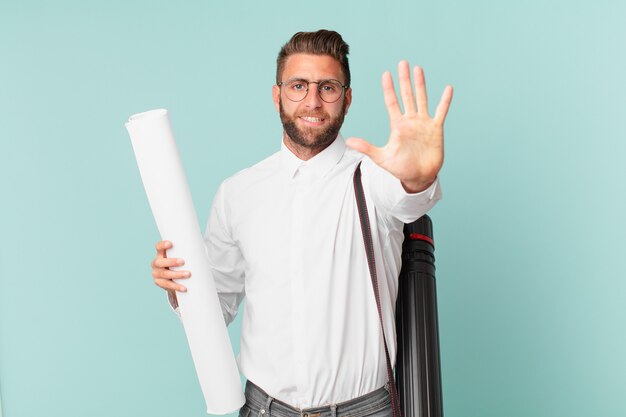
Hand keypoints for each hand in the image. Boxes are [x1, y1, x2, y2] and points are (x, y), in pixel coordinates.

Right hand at [151, 240, 189, 292]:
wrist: (172, 277)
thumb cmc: (179, 263)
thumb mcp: (181, 256)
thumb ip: (187, 252)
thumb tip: (203, 249)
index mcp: (160, 254)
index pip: (158, 247)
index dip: (162, 245)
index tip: (171, 244)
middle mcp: (156, 263)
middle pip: (160, 262)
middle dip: (171, 262)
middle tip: (182, 261)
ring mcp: (157, 274)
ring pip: (165, 274)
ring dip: (177, 274)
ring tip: (188, 274)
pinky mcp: (159, 283)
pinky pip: (167, 285)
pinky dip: (176, 286)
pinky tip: (184, 288)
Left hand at [346, 61, 452, 192]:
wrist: (418, 177)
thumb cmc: (400, 168)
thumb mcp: (382, 158)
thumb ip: (367, 147)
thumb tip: (349, 142)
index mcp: (397, 125)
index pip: (392, 102)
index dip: (388, 89)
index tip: (385, 74)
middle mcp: (410, 120)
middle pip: (406, 95)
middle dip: (404, 80)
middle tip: (402, 63)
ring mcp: (423, 123)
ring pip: (422, 99)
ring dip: (420, 84)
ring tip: (418, 69)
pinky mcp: (436, 129)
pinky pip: (441, 111)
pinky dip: (445, 101)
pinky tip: (448, 88)